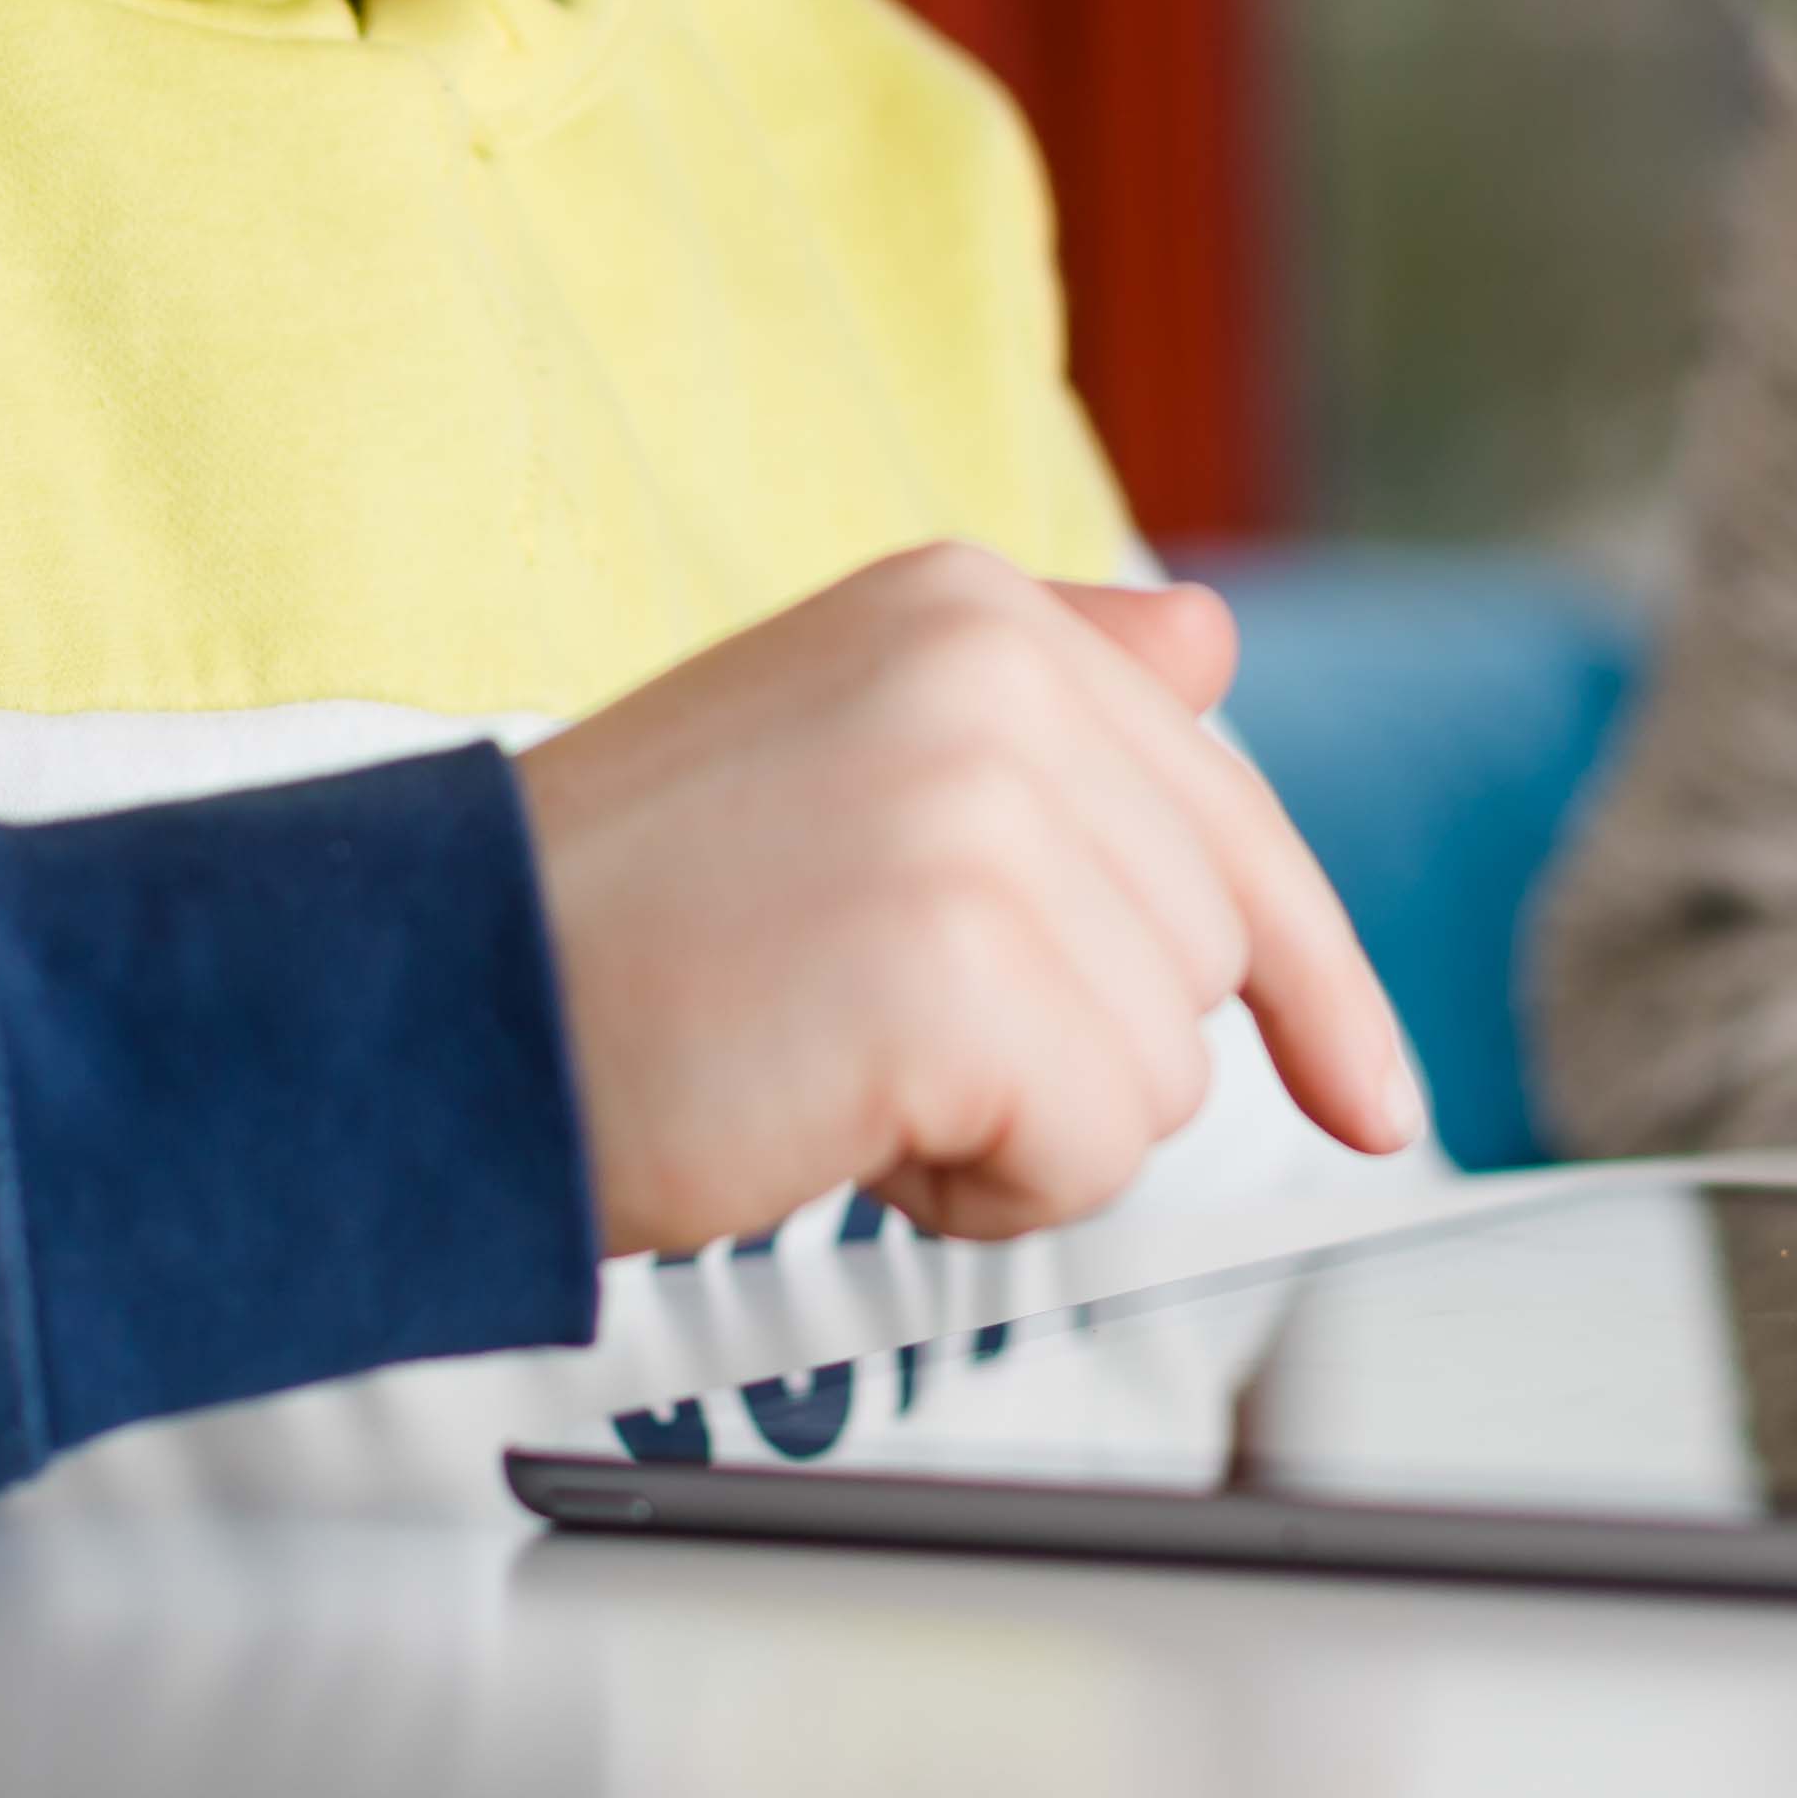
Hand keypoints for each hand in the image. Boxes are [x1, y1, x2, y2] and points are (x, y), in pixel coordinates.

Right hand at [513, 544, 1426, 1253]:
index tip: (1373, 1097)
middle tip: (869, 1034)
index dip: (1310, 979)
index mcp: (970, 607)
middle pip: (1201, 952)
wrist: (424, 1007)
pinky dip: (982, 1190)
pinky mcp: (958, 959)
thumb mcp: (836, 741)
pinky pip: (1095, 1149)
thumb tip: (1212, 649)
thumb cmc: (617, 919)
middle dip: (1067, 1048)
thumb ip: (1040, 694)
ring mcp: (981, 807)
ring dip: (1016, 1122)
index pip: (1226, 809)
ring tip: (833, 1064)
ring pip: (1164, 1065)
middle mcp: (993, 672)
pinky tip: (838, 1124)